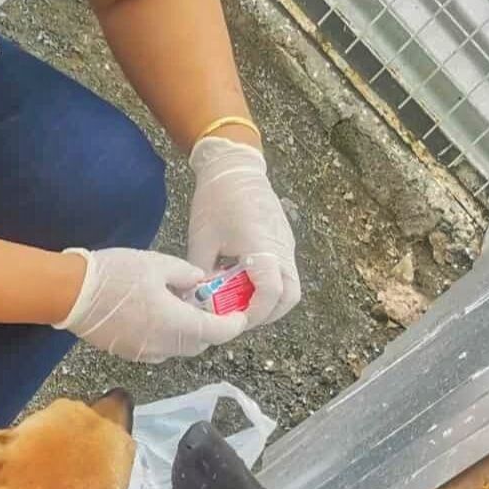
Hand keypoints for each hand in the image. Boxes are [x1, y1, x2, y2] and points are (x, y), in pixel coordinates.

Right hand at [56, 246, 247, 363]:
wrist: (72, 294)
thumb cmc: (115, 274)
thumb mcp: (157, 263)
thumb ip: (186, 275)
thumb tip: (198, 283)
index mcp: (175, 323)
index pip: (216, 333)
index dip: (232, 326)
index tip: (238, 316)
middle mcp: (163, 345)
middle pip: (199, 344)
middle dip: (209, 329)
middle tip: (208, 306)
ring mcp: (145, 353)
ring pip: (178, 349)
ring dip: (187, 334)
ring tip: (180, 308)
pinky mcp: (129, 354)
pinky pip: (158, 349)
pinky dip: (167, 336)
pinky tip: (157, 315)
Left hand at [187, 134, 300, 326]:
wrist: (234, 168)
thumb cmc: (216, 201)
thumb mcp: (201, 240)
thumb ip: (202, 276)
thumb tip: (198, 304)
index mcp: (260, 246)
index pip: (271, 292)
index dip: (254, 314)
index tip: (234, 320)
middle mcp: (280, 248)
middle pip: (289, 297)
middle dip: (266, 314)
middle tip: (240, 317)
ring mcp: (286, 244)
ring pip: (291, 287)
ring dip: (269, 301)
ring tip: (241, 300)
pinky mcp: (284, 241)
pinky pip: (285, 272)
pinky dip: (269, 285)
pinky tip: (244, 281)